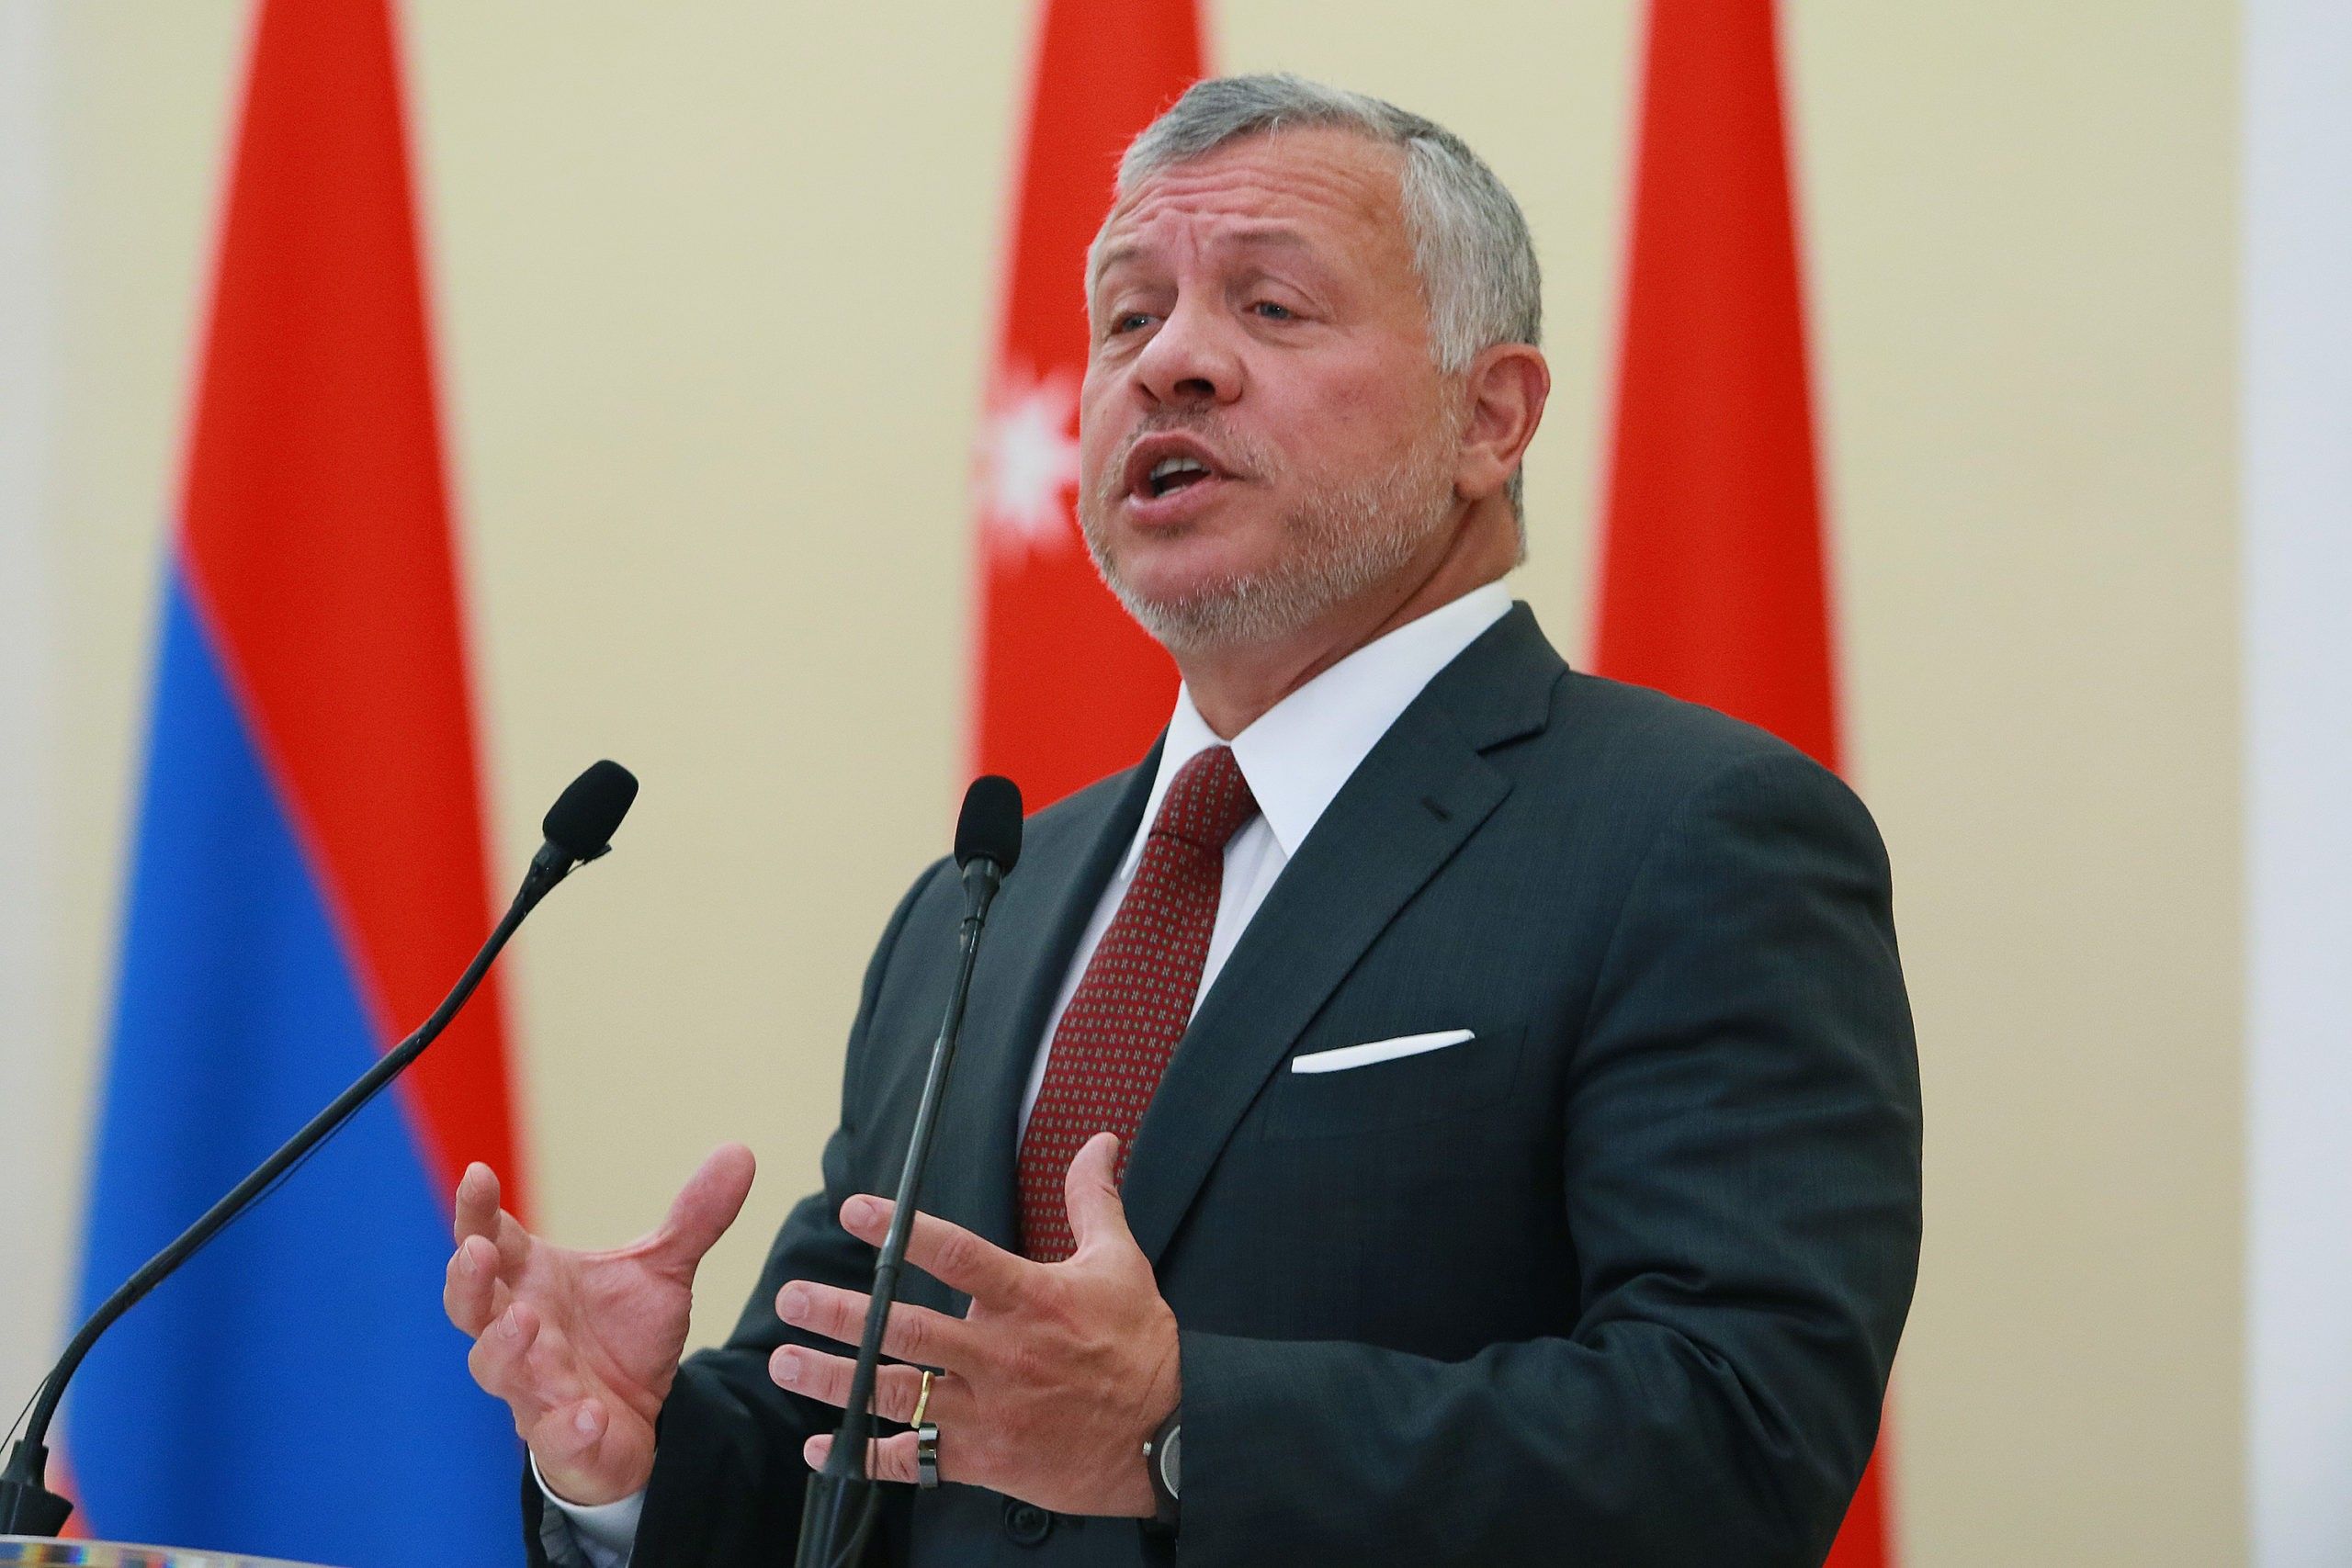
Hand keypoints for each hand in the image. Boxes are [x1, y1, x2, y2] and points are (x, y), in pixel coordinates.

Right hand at [443, 1144, 755, 1505]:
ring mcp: (535, 1388)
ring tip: (524, 1321)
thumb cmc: (624, 1335)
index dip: (477, 1210)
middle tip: (476, 1251)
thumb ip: (695, 1218)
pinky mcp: (563, 1442)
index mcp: (534, 1282)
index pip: (490, 1239)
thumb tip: (739, 1152)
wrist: (640, 1421)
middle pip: (470, 1305)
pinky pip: (555, 1437)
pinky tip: (588, 1413)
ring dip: (504, 1346)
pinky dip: (567, 1426)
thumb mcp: (664, 1272)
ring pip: (498, 1369)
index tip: (478, 1173)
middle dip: (468, 1279)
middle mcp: (522, 1332)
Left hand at [770, 1132, 1178, 1516]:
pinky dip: (863, 1456)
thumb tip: (1099, 1141)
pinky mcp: (984, 1458)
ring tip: (786, 1362)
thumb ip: (1094, 1199)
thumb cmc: (1140, 1347)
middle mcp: (1001, 1353)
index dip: (903, 1231)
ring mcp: (988, 1409)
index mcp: (1030, 1298)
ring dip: (835, 1379)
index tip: (855, 1210)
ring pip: (897, 1392)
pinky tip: (823, 1448)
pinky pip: (912, 1461)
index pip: (956, 1255)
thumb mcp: (1121, 1262)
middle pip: (908, 1330)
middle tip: (792, 1299)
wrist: (1165, 1437)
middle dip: (843, 1315)